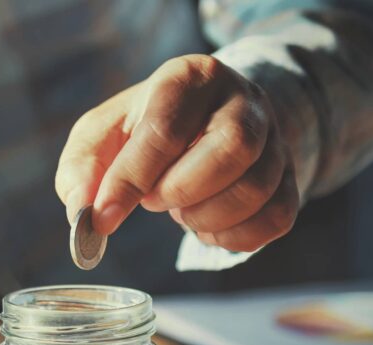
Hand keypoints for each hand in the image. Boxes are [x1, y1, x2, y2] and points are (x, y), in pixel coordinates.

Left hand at [56, 54, 298, 251]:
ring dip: (203, 216)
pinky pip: (275, 219)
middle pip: (231, 150)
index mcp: (189, 78)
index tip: (102, 218)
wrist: (204, 120)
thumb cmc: (144, 127)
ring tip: (178, 208)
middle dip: (179, 191)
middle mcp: (243, 101)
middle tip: (153, 200)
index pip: (165, 131)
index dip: (130, 181)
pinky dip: (231, 237)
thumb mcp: (103, 134)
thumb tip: (83, 207)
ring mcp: (275, 139)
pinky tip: (206, 224)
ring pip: (255, 189)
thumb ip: (82, 168)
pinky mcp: (289, 177)